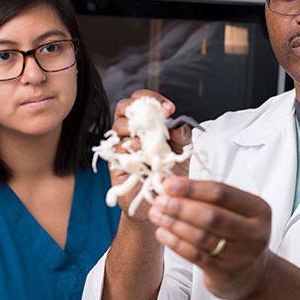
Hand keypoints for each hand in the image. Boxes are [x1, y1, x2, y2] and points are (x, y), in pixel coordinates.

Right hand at [109, 89, 192, 220]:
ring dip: (135, 129)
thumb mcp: (182, 152)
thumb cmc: (172, 173)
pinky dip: (130, 149)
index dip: (151, 98)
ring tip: (151, 140)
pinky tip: (143, 155)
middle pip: (122, 108)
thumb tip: (177, 126)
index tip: (169, 108)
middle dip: (136, 108)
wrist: (164, 200)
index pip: (141, 100)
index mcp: (146, 123)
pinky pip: (117, 151)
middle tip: (156, 118)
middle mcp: (131, 132)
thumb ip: (182, 136)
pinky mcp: (117, 164)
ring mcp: (122, 147)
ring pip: (118, 127)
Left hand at [148, 177, 272, 299]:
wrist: (253, 274)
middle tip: (159, 201)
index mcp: (259, 210)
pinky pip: (195, 255)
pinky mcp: (225, 273)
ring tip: (156, 215)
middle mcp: (255, 233)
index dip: (192, 188)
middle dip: (180, 207)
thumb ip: (211, 198)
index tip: (168, 185)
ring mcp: (241, 256)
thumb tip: (172, 186)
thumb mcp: (238, 213)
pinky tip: (162, 233)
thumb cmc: (239, 235)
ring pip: (200, 236)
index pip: (222, 193)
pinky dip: (175, 242)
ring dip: (174, 224)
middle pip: (211, 215)